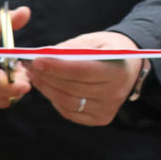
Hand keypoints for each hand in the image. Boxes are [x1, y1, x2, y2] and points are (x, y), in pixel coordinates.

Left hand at [23, 31, 144, 126]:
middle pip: (72, 88)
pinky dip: (54, 99)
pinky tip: (47, 87)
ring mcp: (108, 109)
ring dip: (46, 89)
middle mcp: (115, 93)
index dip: (56, 66)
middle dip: (46, 76)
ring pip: (67, 102)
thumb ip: (70, 48)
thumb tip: (43, 55)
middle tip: (29, 65)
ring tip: (34, 75)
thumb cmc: (109, 49)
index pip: (81, 71)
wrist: (131, 67)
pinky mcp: (100, 118)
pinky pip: (69, 112)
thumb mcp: (94, 41)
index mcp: (118, 70)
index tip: (36, 59)